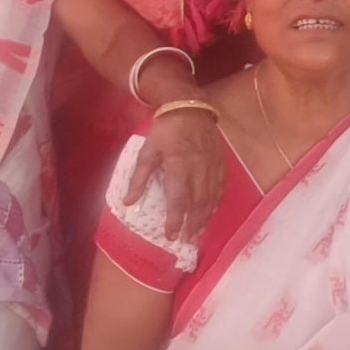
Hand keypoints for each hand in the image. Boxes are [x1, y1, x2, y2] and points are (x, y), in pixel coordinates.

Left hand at [127, 103, 227, 238]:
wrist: (191, 108)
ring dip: (205, 218)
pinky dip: (215, 204)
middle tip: (186, 241)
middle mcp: (198, 168)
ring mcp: (212, 166)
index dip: (174, 219)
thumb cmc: (165, 131)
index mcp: (179, 165)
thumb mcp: (147, 151)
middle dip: (192, 224)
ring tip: (198, 233)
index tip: (170, 235)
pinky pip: (220, 188)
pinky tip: (211, 213)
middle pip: (197, 202)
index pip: (178, 199)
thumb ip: (139, 178)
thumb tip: (128, 203)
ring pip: (211, 198)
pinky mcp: (221, 163)